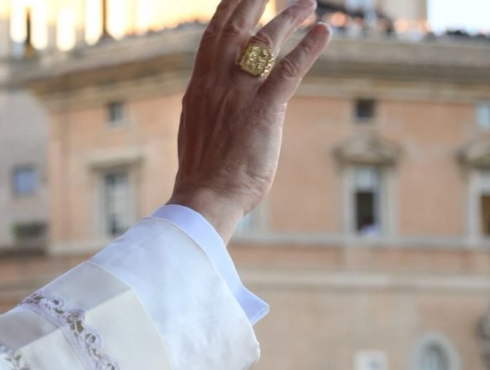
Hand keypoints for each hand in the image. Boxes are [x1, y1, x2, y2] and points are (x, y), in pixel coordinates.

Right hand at [168, 0, 331, 241]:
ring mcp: (239, 95)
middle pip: (236, 27)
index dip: (229, 9)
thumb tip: (212, 90)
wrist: (204, 197)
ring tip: (308, 4)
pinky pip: (290, 69)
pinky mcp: (264, 110)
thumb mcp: (197, 127)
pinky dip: (309, 47)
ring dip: (288, 17)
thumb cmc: (203, 172)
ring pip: (265, 41)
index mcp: (199, 87)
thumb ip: (208, 102)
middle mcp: (216, 83)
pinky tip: (324, 31)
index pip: (213, 35)